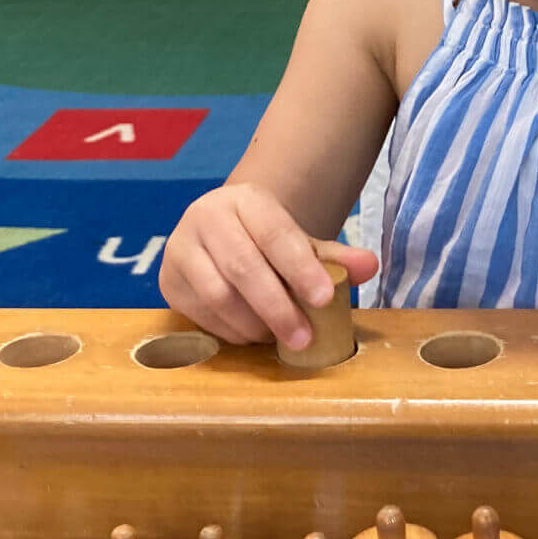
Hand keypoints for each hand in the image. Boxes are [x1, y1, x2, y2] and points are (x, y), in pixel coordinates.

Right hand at [159, 183, 378, 348]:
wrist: (223, 234)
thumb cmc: (268, 242)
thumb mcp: (303, 243)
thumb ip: (336, 257)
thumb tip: (369, 266)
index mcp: (245, 199)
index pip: (275, 233)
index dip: (301, 268)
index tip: (325, 299)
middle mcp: (205, 216)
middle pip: (243, 267)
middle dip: (278, 307)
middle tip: (304, 338)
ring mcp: (180, 248)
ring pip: (217, 295)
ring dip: (253, 325)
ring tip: (279, 338)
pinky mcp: (167, 280)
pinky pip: (200, 315)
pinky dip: (231, 332)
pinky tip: (252, 335)